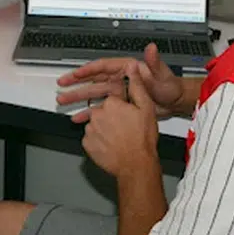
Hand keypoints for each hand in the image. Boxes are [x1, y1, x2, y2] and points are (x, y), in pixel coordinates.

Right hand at [57, 44, 182, 121]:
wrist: (175, 102)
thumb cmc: (169, 86)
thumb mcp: (161, 74)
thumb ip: (154, 62)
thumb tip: (151, 48)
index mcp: (126, 68)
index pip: (102, 67)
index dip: (87, 70)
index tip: (74, 74)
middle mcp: (120, 79)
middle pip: (93, 80)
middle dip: (76, 83)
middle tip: (61, 86)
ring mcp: (119, 92)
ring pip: (94, 94)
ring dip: (79, 98)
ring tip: (63, 101)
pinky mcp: (120, 105)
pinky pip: (101, 108)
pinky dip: (90, 112)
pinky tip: (79, 116)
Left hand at [73, 60, 159, 178]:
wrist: (136, 165)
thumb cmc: (142, 140)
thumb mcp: (146, 108)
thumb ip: (137, 86)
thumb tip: (132, 69)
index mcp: (111, 103)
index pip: (113, 98)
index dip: (122, 106)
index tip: (128, 114)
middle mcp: (98, 115)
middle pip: (102, 110)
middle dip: (112, 117)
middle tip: (124, 128)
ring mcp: (90, 130)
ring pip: (96, 124)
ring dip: (104, 128)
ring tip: (118, 138)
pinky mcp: (87, 143)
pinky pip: (91, 138)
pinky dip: (98, 140)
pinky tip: (110, 144)